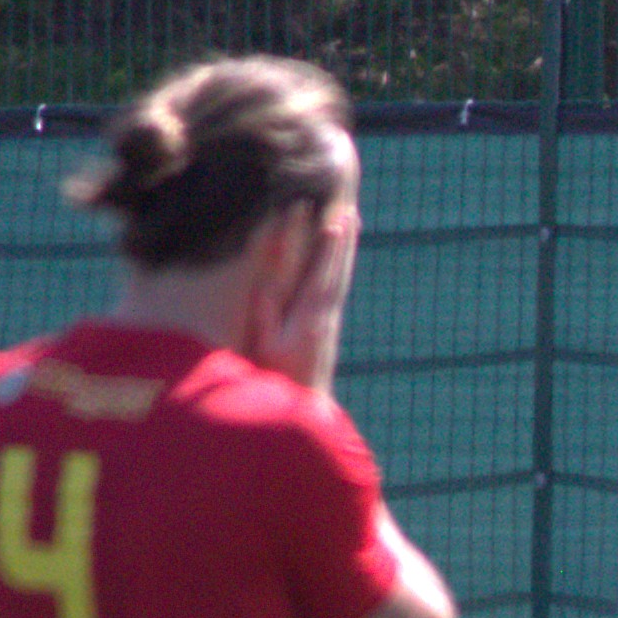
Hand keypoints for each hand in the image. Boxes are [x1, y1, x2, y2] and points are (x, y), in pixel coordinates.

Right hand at [255, 195, 360, 394]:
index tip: (328, 221)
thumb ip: (266, 316)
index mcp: (309, 318)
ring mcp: (329, 320)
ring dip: (345, 248)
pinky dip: (340, 266)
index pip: (316, 274)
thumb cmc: (278, 379)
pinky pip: (336, 286)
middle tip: (349, 210)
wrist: (306, 407)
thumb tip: (266, 283)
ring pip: (340, 276)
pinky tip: (341, 256)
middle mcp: (324, 315)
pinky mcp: (327, 325)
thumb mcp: (266, 348)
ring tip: (352, 220)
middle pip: (336, 270)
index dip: (322, 247)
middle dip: (341, 240)